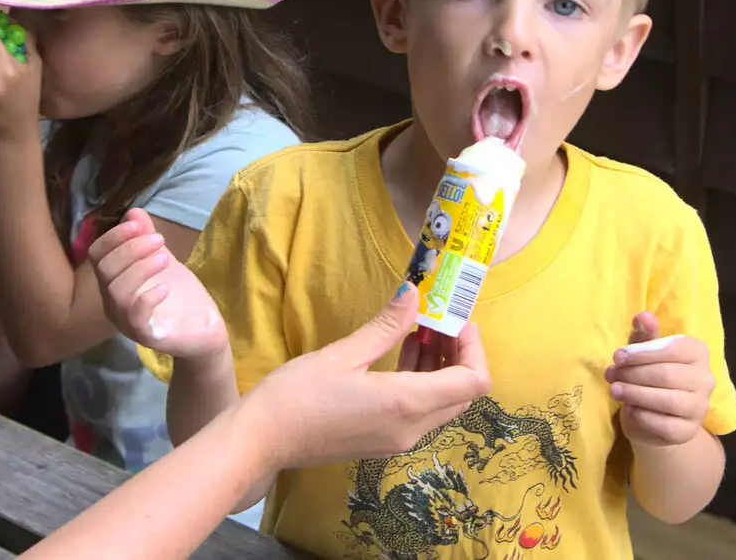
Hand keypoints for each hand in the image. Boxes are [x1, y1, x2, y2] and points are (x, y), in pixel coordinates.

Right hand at [88, 210, 227, 360]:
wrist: (205, 330)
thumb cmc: (180, 297)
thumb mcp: (163, 260)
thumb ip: (146, 238)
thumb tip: (133, 211)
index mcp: (113, 283)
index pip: (97, 255)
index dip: (114, 236)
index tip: (138, 224)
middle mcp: (113, 304)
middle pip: (104, 270)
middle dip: (130, 248)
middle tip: (159, 240)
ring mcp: (128, 322)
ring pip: (117, 291)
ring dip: (140, 267)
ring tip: (165, 257)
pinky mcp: (147, 336)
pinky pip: (135, 317)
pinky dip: (148, 297)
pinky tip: (166, 286)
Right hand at [236, 285, 490, 471]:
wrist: (262, 440)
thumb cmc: (297, 394)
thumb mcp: (343, 354)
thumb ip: (386, 326)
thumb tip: (414, 294)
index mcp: (406, 404)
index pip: (473, 381)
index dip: (474, 348)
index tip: (454, 319)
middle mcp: (411, 429)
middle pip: (462, 394)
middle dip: (459, 354)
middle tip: (436, 320)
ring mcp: (398, 440)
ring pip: (442, 404)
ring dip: (440, 367)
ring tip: (417, 330)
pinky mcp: (383, 442)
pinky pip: (420, 413)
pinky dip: (421, 383)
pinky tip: (400, 354)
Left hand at [607, 311, 713, 447]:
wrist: (655, 419)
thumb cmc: (649, 376)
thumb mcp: (644, 353)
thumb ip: (644, 334)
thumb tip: (643, 316)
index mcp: (698, 352)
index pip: (673, 349)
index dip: (641, 352)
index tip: (617, 357)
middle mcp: (706, 379)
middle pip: (667, 374)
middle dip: (633, 374)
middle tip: (611, 375)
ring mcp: (700, 407)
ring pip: (667, 400)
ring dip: (635, 394)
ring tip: (615, 390)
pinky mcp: (688, 431)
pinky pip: (665, 424)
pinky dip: (643, 416)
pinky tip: (629, 410)